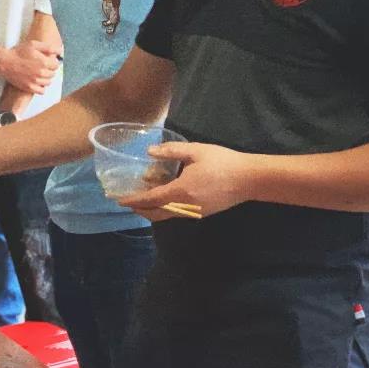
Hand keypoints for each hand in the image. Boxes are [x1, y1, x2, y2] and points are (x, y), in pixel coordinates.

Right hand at [0, 40, 60, 93]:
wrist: (5, 62)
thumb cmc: (18, 52)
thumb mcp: (33, 44)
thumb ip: (48, 47)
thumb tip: (60, 51)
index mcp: (44, 62)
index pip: (56, 65)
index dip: (52, 62)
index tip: (47, 60)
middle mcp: (41, 73)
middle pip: (53, 74)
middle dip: (49, 70)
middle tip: (41, 66)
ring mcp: (35, 82)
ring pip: (48, 82)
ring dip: (46, 78)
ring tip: (39, 74)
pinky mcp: (29, 88)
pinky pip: (42, 91)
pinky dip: (41, 87)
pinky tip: (36, 81)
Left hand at [117, 142, 258, 222]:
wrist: (249, 179)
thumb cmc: (222, 163)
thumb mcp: (195, 151)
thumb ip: (171, 151)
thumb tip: (149, 152)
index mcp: (180, 191)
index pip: (150, 199)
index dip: (133, 200)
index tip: (119, 200)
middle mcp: (184, 207)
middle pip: (155, 213)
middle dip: (139, 209)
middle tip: (127, 203)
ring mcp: (194, 212)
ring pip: (166, 216)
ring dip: (152, 210)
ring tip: (142, 201)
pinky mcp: (202, 213)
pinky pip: (177, 214)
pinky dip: (165, 209)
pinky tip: (164, 198)